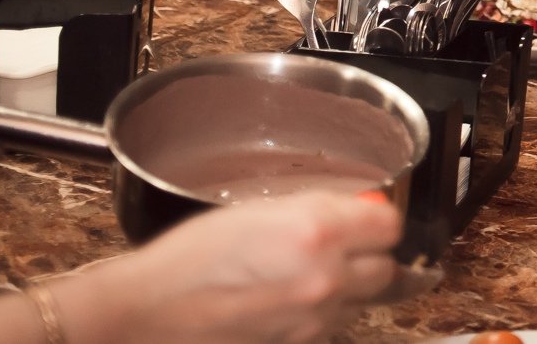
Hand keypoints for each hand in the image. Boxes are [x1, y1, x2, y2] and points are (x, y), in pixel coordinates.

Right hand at [86, 190, 401, 342]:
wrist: (147, 314)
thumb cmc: (191, 257)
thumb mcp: (257, 210)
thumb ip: (317, 209)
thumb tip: (357, 209)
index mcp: (316, 232)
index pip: (389, 225)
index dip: (376, 219)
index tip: (366, 217)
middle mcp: (325, 278)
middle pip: (387, 267)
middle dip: (369, 255)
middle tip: (342, 247)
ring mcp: (315, 321)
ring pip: (363, 300)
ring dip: (348, 287)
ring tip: (304, 276)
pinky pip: (334, 326)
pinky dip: (323, 314)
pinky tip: (288, 302)